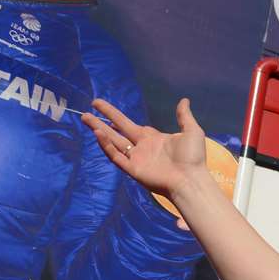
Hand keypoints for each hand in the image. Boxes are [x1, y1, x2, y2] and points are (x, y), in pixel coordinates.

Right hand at [82, 97, 207, 208]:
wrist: (191, 179)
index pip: (129, 125)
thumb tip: (184, 100)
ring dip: (99, 129)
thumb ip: (184, 116)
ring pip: (113, 141)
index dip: (116, 116)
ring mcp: (136, 158)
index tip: (101, 106)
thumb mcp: (191, 131)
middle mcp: (141, 147)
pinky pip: (116, 156)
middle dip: (103, 119)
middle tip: (89, 108)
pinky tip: (99, 134)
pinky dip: (106, 145)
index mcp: (152, 138)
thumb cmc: (193, 158)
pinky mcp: (133, 169)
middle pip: (117, 130)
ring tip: (85, 118)